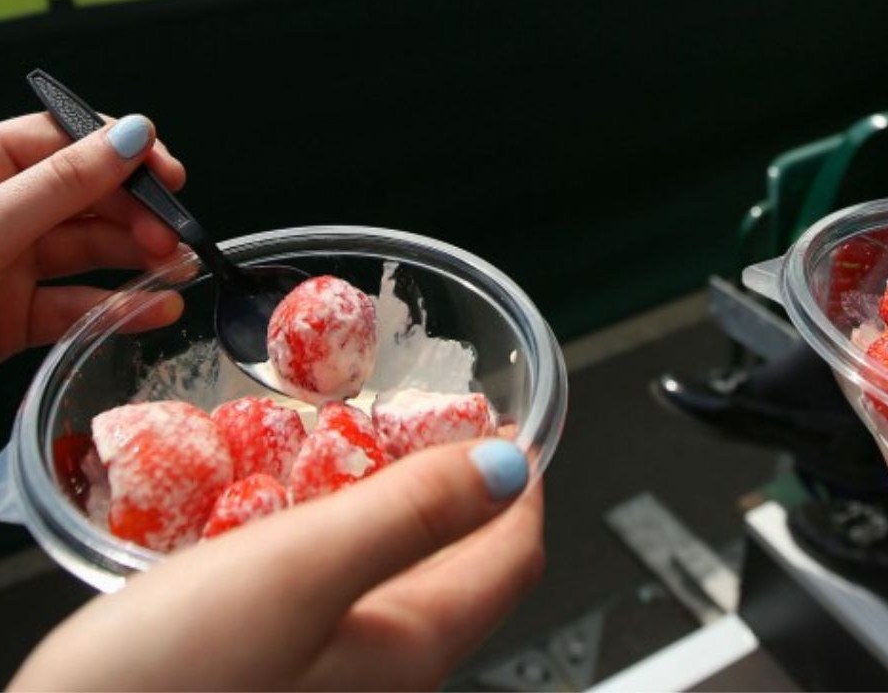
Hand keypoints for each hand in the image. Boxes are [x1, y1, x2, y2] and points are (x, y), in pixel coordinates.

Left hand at [0, 112, 185, 363]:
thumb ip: (64, 183)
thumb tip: (132, 136)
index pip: (66, 139)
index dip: (123, 152)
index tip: (167, 172)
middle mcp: (0, 208)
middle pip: (87, 197)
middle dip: (136, 213)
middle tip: (173, 234)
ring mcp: (4, 262)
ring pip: (87, 252)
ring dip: (138, 260)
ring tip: (178, 270)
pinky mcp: (10, 316)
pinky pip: (74, 305)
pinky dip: (116, 308)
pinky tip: (153, 309)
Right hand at [12, 439, 543, 690]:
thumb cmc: (169, 685)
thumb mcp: (302, 573)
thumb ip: (410, 515)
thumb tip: (509, 465)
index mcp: (411, 646)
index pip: (512, 557)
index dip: (522, 482)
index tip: (514, 421)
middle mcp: (382, 667)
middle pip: (460, 562)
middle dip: (462, 484)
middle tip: (438, 417)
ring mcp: (327, 669)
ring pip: (394, 569)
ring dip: (398, 499)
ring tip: (371, 439)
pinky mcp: (273, 664)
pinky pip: (331, 582)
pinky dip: (334, 525)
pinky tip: (290, 496)